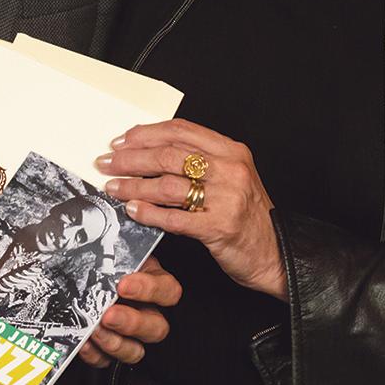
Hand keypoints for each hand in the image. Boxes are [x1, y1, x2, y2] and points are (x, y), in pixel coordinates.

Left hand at [76, 255, 182, 367]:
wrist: (73, 272)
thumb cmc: (96, 257)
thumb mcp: (110, 247)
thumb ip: (113, 248)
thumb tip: (100, 241)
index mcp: (152, 282)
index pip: (168, 291)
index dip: (149, 290)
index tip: (123, 285)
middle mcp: (146, 310)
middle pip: (157, 328)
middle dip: (132, 323)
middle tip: (108, 315)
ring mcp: (128, 334)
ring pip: (136, 351)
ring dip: (116, 344)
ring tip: (95, 331)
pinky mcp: (108, 349)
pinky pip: (107, 361)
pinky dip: (95, 355)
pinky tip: (83, 343)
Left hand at [97, 120, 285, 300]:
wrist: (277, 253)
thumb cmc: (249, 217)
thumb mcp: (232, 178)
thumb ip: (200, 163)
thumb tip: (151, 153)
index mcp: (232, 151)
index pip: (181, 131)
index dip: (146, 133)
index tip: (122, 141)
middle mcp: (230, 169)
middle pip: (169, 155)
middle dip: (132, 158)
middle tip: (107, 163)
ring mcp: (226, 198)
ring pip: (168, 184)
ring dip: (134, 185)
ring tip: (113, 187)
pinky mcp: (219, 227)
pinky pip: (175, 217)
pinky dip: (149, 212)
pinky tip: (133, 210)